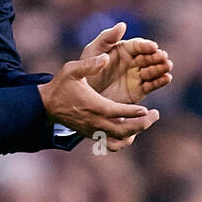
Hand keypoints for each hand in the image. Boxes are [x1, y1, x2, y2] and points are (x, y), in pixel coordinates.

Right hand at [39, 55, 158, 149]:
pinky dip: (123, 141)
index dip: (131, 112)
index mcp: (93, 105)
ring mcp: (93, 131)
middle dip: (141, 124)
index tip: (146, 109)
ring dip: (134, 133)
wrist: (47, 106)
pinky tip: (131, 132)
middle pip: (122, 130)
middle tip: (155, 114)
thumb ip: (89, 64)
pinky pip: (111, 144)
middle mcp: (95, 122)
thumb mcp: (71, 70)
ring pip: (118, 140)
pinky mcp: (92, 135)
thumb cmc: (61, 86)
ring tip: (146, 121)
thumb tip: (106, 58)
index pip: (115, 112)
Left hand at [81, 21, 171, 105]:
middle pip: (149, 57)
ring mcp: (137, 76)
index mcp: (124, 49)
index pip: (138, 45)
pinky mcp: (139, 90)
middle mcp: (133, 61)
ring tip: (167, 66)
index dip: (146, 46)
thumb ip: (107, 37)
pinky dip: (160, 81)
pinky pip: (152, 85)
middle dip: (157, 56)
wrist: (83, 96)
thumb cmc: (86, 70)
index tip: (153, 47)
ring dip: (161, 67)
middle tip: (163, 56)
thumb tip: (122, 24)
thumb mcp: (93, 51)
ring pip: (153, 70)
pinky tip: (166, 78)